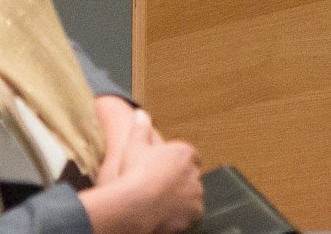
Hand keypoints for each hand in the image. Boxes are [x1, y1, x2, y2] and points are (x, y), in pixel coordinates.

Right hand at [78, 107, 202, 233]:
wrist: (135, 204)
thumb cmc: (134, 174)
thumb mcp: (134, 146)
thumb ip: (141, 129)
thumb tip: (142, 114)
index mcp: (184, 153)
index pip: (188, 158)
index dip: (175, 166)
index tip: (163, 174)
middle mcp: (195, 172)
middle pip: (191, 178)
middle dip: (180, 183)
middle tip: (159, 191)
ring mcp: (196, 193)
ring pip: (192, 197)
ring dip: (182, 200)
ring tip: (161, 205)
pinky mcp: (195, 213)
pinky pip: (192, 216)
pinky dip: (183, 217)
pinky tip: (166, 216)